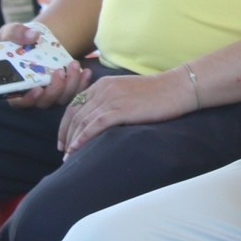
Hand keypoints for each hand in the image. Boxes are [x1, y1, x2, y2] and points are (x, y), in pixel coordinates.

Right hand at [0, 22, 91, 110]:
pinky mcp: (67, 88)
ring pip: (62, 98)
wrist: (40, 39)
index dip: (28, 99)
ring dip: (71, 85)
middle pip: (45, 102)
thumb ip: (15, 32)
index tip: (37, 89)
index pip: (19, 102)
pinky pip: (76, 92)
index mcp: (16, 85)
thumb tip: (32, 36)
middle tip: (59, 71)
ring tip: (74, 65)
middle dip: (54, 89)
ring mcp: (52, 92)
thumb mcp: (11, 31)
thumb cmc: (20, 39)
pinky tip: (86, 71)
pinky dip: (82, 84)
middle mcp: (34, 93)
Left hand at [54, 69, 195, 156]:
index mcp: (103, 84)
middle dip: (65, 135)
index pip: (75, 104)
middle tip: (63, 152)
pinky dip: (82, 139)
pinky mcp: (120, 110)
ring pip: (82, 121)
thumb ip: (112, 100)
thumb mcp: (128, 91)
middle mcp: (103, 89)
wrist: (177, 88)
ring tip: (68, 157)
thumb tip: (102, 118)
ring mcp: (111, 99)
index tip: (64, 139)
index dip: (65, 124)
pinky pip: (94, 126)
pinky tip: (76, 149)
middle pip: (74, 114)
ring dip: (72, 141)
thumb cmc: (158, 93)